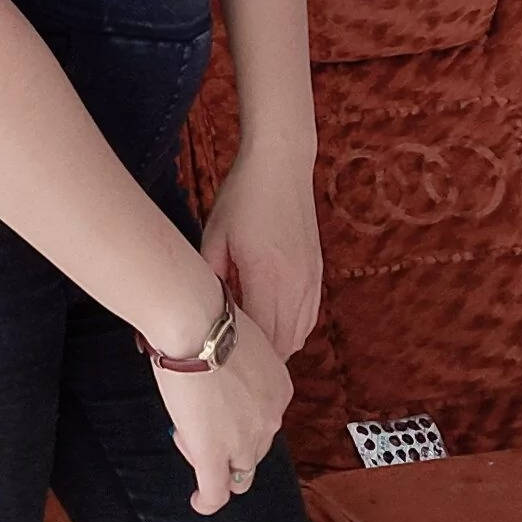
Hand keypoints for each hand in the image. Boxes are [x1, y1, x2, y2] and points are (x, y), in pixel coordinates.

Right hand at [152, 303, 292, 514]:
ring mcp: (245, 442)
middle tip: (199, 423)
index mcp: (280, 389)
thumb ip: (240, 362)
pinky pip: (216, 492)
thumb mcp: (242, 340)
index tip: (218, 404)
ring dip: (217, 467)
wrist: (196, 326)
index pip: (264, 418)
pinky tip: (199, 503)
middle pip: (255, 448)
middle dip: (230, 443)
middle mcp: (271, 419)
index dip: (240, 416)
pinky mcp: (215, 456)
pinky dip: (208, 501)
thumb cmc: (209, 320)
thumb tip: (220, 363)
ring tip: (192, 449)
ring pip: (239, 474)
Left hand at [198, 148, 323, 361]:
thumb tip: (204, 310)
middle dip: (258, 357)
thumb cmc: (242, 197)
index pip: (262, 339)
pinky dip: (291, 328)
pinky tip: (269, 321)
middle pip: (284, 345)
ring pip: (300, 335)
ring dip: (276, 345)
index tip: (219, 354)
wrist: (281, 164)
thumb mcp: (214, 236)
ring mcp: (312, 280)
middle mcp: (296, 284)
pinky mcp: (318, 274)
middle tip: (229, 354)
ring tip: (247, 341)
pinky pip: (309, 318)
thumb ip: (211, 277)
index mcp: (268, 276)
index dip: (242, 354)